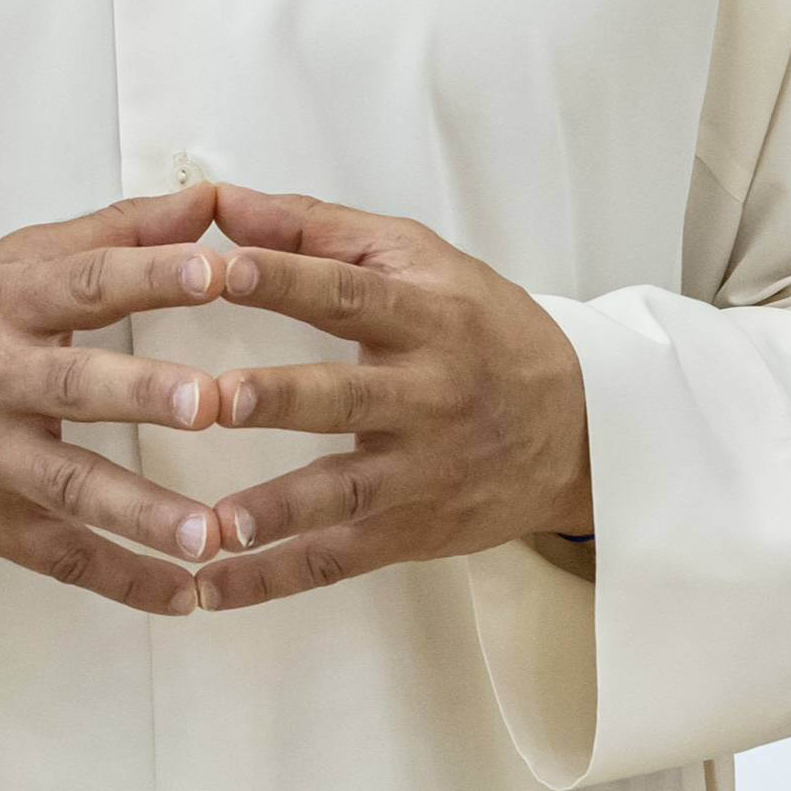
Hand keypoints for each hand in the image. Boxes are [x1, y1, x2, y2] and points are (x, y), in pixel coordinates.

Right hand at [0, 187, 231, 612]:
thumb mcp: (10, 265)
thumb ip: (115, 235)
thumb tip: (206, 200)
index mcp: (3, 303)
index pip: (83, 282)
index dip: (148, 275)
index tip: (214, 270)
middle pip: (73, 386)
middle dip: (141, 395)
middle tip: (208, 403)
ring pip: (68, 487)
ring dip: (141, 514)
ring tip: (207, 535)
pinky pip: (60, 557)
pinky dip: (123, 581)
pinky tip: (182, 594)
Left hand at [191, 185, 591, 609]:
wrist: (578, 428)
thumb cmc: (483, 330)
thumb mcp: (420, 262)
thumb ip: (317, 231)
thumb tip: (225, 203)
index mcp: (426, 316)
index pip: (348, 293)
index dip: (288, 279)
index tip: (226, 269)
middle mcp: (426, 395)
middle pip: (347, 397)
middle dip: (282, 399)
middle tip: (218, 399)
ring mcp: (420, 471)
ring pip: (345, 492)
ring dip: (278, 510)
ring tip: (217, 525)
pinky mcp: (410, 531)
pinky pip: (336, 560)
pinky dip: (273, 579)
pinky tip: (212, 587)